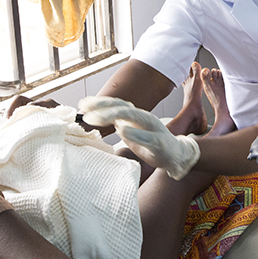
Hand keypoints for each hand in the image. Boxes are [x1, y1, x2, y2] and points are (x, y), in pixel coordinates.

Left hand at [79, 96, 199, 179]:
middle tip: (85, 114)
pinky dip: (134, 133)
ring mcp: (152, 128)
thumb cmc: (150, 144)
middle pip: (121, 106)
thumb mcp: (130, 133)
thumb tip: (97, 119)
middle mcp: (143, 117)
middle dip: (102, 107)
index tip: (82, 104)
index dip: (99, 103)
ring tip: (96, 119)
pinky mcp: (159, 142)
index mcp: (135, 115)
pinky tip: (122, 131)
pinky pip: (146, 136)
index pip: (116, 104)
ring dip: (113, 115)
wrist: (175, 155)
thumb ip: (117, 124)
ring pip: (133, 116)